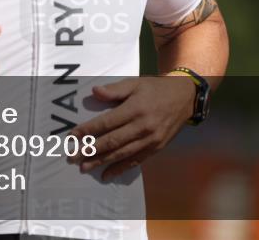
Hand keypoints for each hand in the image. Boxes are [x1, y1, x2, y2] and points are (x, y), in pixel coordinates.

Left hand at [69, 76, 193, 180]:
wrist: (185, 98)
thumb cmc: (156, 89)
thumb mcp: (136, 83)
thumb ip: (115, 90)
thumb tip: (94, 92)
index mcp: (135, 109)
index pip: (106, 122)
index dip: (88, 130)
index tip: (72, 136)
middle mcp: (142, 127)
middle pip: (112, 142)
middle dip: (90, 150)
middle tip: (72, 157)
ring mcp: (150, 140)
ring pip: (121, 154)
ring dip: (101, 162)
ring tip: (84, 167)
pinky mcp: (156, 148)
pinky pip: (135, 161)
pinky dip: (120, 169)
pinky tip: (107, 174)